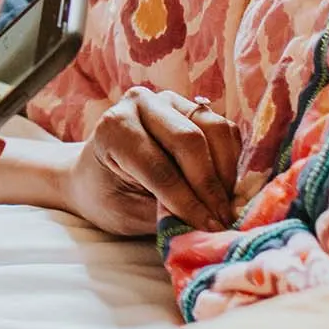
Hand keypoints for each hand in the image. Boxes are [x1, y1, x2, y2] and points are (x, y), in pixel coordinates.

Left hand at [65, 87, 241, 234]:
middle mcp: (141, 104)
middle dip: (209, 186)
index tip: (207, 227)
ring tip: (225, 205)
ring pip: (215, 130)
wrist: (97, 173)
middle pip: (190, 141)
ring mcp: (170, 101)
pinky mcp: (194, 107)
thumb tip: (208, 222)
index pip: (158, 167)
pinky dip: (232, 161)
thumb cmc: (107, 195)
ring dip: (225, 172)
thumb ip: (165, 214)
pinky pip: (226, 130)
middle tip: (222, 219)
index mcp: (113, 129)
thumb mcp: (126, 211)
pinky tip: (226, 188)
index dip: (186, 201)